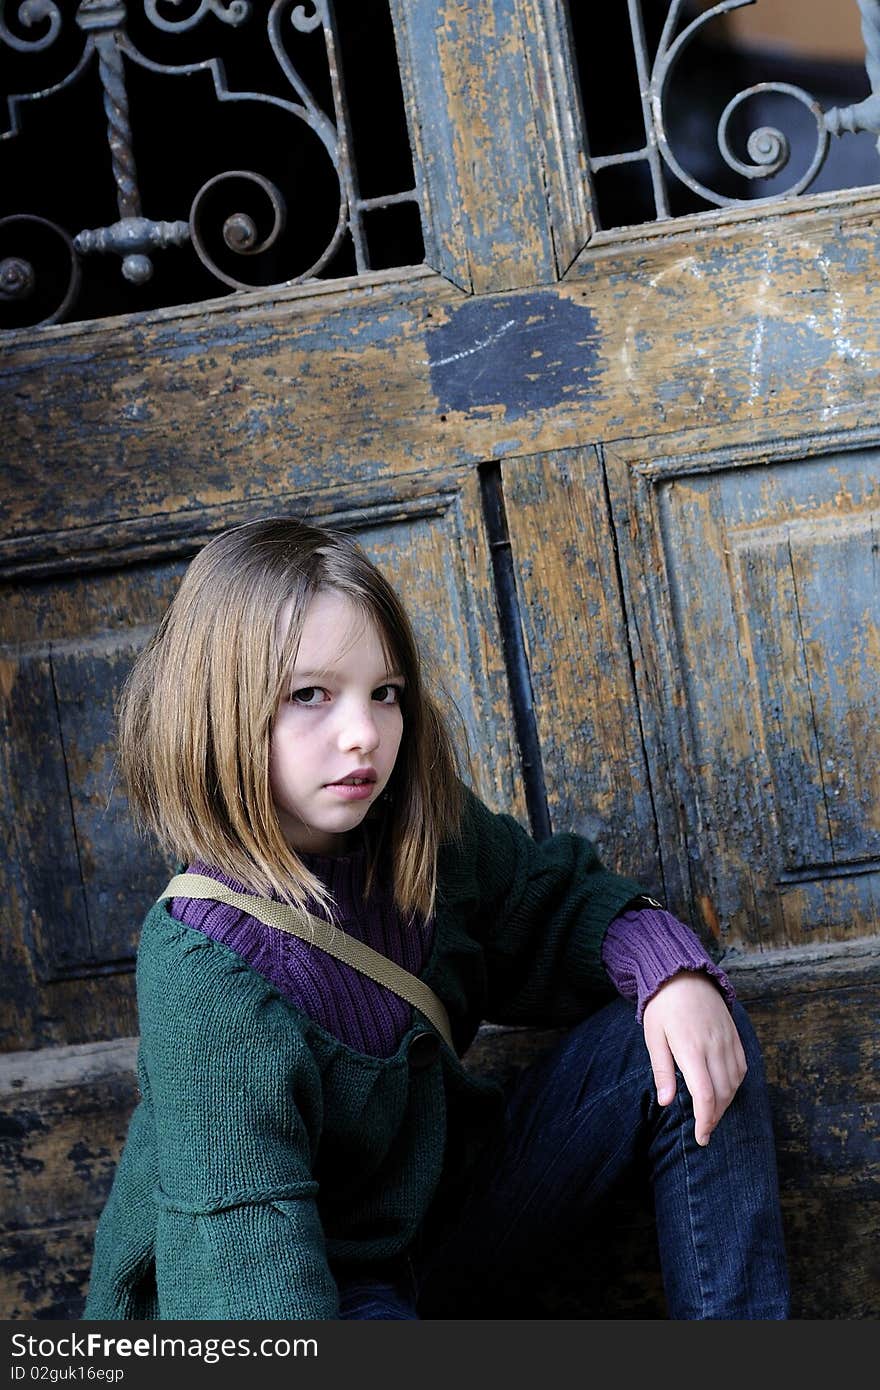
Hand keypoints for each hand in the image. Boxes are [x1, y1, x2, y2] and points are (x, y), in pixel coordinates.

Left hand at [642, 971, 746, 1145]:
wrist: (683, 974)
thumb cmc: (663, 1006)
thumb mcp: (653, 1036)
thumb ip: (662, 1070)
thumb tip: (665, 1102)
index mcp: (691, 1048)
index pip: (705, 1095)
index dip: (705, 1121)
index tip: (701, 1137)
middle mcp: (713, 1046)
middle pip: (723, 1093)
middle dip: (715, 1118)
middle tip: (704, 1133)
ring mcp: (727, 1040)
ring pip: (734, 1083)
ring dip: (725, 1104)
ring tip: (711, 1115)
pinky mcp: (734, 1035)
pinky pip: (741, 1067)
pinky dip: (735, 1085)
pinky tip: (724, 1092)